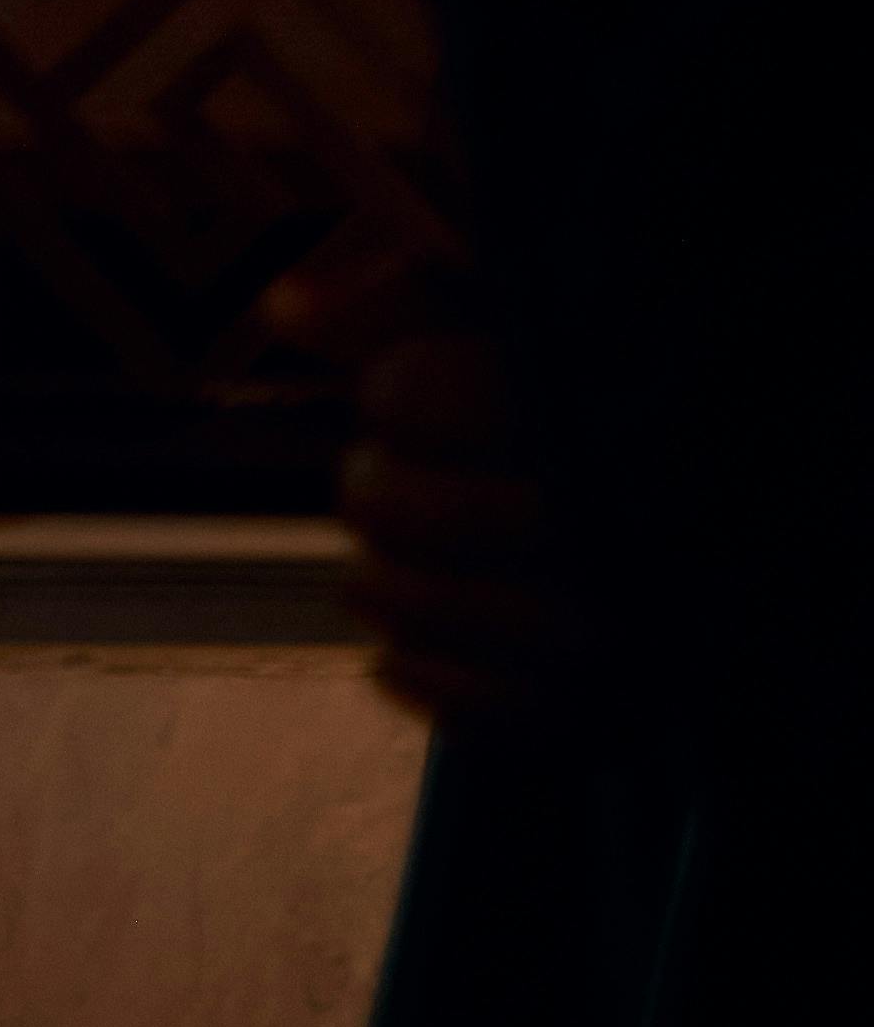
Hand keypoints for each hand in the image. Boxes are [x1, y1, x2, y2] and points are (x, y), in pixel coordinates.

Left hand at [268, 252, 587, 726]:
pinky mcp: (606, 722)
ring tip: (379, 567)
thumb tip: (280, 304)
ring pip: (410, 607)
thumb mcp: (524, 325)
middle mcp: (602, 527)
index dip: (392, 392)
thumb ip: (406, 303)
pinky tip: (392, 656)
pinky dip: (414, 678)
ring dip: (376, 585)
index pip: (407, 398)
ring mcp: (608, 637)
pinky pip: (466, 711)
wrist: (745, 537)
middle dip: (370, 487)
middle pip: (387, 506)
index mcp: (587, 412)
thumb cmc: (607, 404)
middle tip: (381, 480)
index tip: (412, 392)